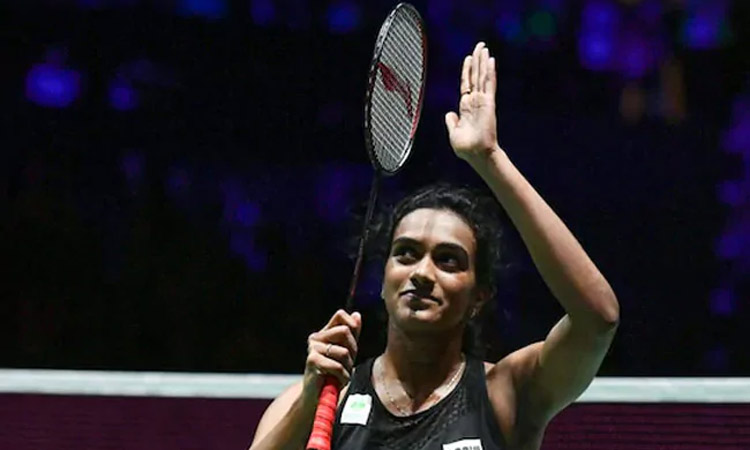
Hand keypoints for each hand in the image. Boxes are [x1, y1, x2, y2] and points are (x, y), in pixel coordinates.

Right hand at [302, 309, 361, 400]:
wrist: (318, 397)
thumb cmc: (333, 374)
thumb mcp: (347, 353)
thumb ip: (352, 334)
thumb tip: (357, 315)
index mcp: (324, 333)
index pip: (340, 315)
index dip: (352, 327)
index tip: (352, 345)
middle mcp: (316, 338)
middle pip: (345, 331)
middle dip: (352, 350)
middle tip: (347, 364)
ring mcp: (313, 348)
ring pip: (344, 351)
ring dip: (347, 367)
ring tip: (340, 374)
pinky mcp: (312, 360)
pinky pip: (337, 365)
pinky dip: (342, 376)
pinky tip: (336, 381)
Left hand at [445, 42, 498, 160]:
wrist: (476, 154)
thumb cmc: (466, 148)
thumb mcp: (453, 133)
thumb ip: (452, 122)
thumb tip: (449, 114)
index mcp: (466, 107)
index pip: (466, 84)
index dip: (467, 70)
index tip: (469, 58)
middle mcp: (475, 101)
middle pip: (476, 76)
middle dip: (477, 60)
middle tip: (480, 45)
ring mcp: (483, 101)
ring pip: (482, 76)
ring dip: (483, 61)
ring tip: (484, 47)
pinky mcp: (488, 103)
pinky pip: (489, 84)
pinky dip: (490, 72)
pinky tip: (490, 60)